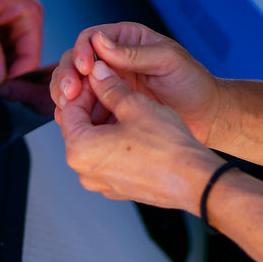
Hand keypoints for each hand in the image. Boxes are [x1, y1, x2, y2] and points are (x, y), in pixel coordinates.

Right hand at [52, 22, 221, 143]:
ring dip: (67, 96)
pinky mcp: (110, 108)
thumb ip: (134, 53)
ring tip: (69, 110)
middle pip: (76, 61)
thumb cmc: (192, 82)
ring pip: (76, 86)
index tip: (84, 68)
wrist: (205, 115)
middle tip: (69, 93)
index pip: (92, 38)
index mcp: (127, 40)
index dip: (82, 51)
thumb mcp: (167, 61)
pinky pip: (86, 109)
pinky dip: (77, 116)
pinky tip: (78, 124)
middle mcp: (114, 60)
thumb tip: (100, 42)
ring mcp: (110, 85)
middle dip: (67, 75)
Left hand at [60, 59, 219, 212]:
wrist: (194, 179)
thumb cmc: (165, 147)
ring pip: (96, 143)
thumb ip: (109, 87)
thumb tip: (98, 74)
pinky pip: (109, 158)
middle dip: (95, 104)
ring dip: (107, 120)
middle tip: (113, 85)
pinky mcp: (119, 187)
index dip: (84, 87)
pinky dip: (117, 140)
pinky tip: (137, 126)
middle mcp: (84, 171)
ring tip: (129, 103)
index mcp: (80, 150)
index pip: (68, 109)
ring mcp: (102, 182)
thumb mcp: (134, 105)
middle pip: (80, 127)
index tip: (98, 76)